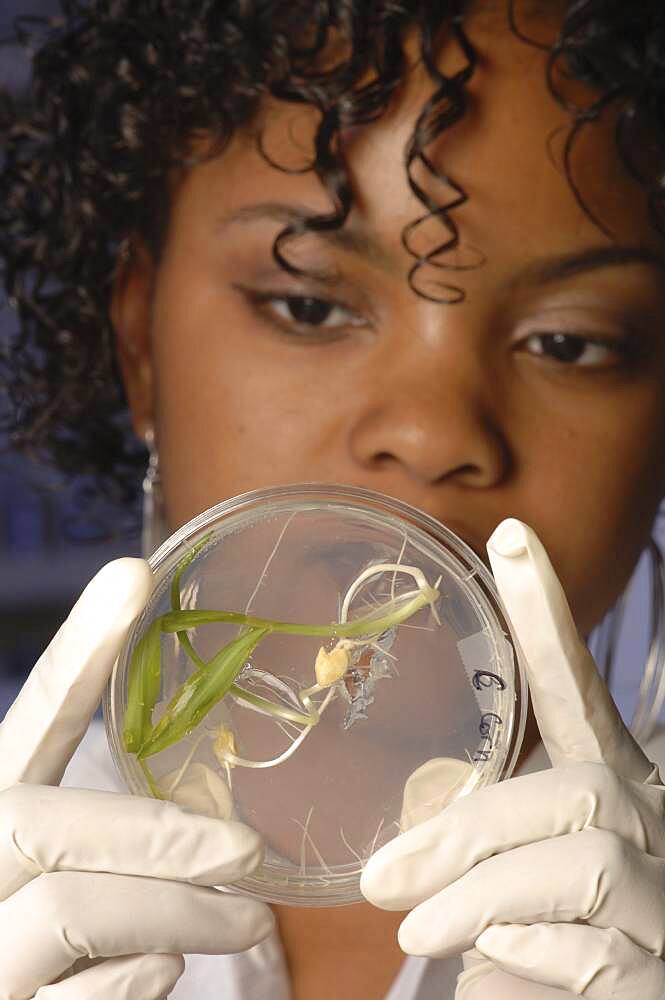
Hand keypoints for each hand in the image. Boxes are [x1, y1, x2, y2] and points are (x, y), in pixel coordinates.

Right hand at [0, 559, 272, 999]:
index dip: (79, 649)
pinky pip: (85, 998)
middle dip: (158, 836)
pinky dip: (137, 982)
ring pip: (73, 911)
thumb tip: (221, 837)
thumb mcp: (65, 876)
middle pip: (41, 823)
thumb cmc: (43, 954)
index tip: (133, 575)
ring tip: (250, 921)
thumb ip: (114, 841)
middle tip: (248, 853)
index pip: (32, 720)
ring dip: (182, 914)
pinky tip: (163, 971)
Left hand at [361, 519, 664, 997]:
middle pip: (575, 791)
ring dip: (481, 900)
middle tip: (383, 879)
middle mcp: (657, 826)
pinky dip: (521, 966)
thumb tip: (395, 867)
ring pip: (582, 866)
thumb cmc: (567, 947)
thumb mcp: (522, 885)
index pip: (579, 693)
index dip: (547, 617)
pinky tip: (496, 974)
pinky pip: (590, 956)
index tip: (509, 538)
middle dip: (468, 832)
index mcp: (617, 791)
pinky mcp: (664, 973)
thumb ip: (481, 857)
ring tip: (421, 931)